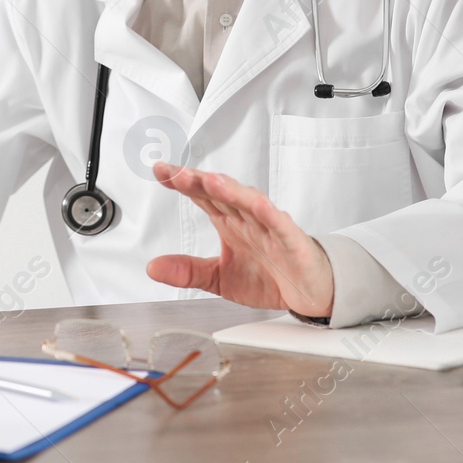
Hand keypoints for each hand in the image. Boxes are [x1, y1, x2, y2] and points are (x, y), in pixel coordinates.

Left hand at [145, 162, 334, 316]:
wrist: (309, 292)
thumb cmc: (269, 276)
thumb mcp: (220, 278)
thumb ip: (188, 271)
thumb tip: (152, 267)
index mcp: (229, 221)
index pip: (201, 195)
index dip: (181, 182)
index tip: (160, 171)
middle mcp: (246, 218)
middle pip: (221, 192)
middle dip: (198, 181)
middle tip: (176, 172)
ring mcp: (269, 227)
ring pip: (248, 202)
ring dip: (230, 190)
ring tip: (210, 180)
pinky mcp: (291, 241)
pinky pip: (280, 224)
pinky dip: (269, 213)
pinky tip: (256, 203)